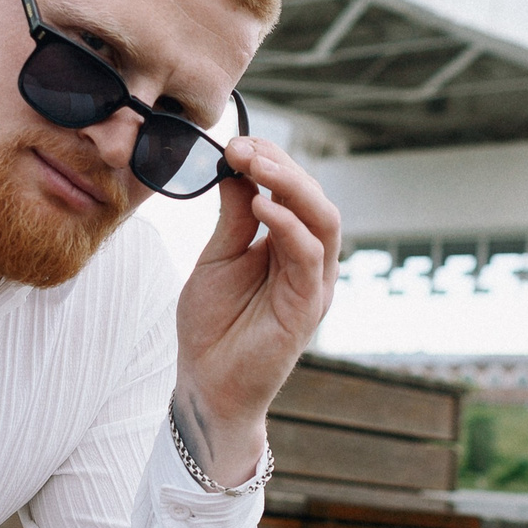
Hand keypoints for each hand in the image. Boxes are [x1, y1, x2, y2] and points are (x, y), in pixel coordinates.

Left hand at [173, 138, 342, 483]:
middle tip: (243, 148)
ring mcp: (313, 284)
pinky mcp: (307, 307)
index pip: (294, 192)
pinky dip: (288, 225)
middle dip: (281, 166)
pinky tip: (260, 206)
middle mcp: (309, 262)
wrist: (206, 384)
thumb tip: (235, 168)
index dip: (270, 161)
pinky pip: (309, 255)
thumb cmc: (212, 327)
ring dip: (290, 185)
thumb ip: (232, 217)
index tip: (235, 143)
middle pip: (315, 199)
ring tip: (253, 165)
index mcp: (289, 247)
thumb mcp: (217, 258)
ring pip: (322, 220)